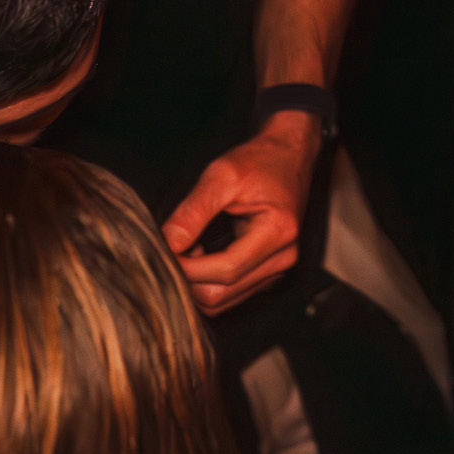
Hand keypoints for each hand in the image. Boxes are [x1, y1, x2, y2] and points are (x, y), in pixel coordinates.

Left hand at [162, 111, 319, 314]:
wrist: (288, 154)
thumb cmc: (260, 160)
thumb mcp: (221, 175)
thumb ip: (192, 212)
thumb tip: (168, 245)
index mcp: (278, 233)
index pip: (225, 271)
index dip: (188, 267)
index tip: (165, 249)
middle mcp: (283, 257)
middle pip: (222, 294)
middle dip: (189, 278)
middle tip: (174, 249)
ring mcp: (278, 267)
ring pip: (224, 300)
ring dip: (197, 283)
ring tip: (189, 250)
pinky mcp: (268, 270)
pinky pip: (231, 293)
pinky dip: (209, 282)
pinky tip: (202, 255)